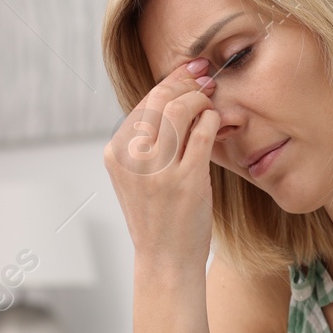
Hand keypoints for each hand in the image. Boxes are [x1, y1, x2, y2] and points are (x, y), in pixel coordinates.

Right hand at [104, 59, 219, 272]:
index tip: (189, 71)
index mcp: (116, 154)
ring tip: (211, 101)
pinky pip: (202, 134)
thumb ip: (146, 141)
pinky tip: (216, 122)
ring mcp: (158, 170)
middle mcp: (132, 159)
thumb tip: (173, 97)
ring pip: (180, 110)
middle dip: (186, 82)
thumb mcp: (138, 177)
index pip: (143, 103)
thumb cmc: (158, 218)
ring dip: (200, 99)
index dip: (169, 81)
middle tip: (205, 79)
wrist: (166, 261)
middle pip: (160, 100)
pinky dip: (212, 121)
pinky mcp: (186, 181)